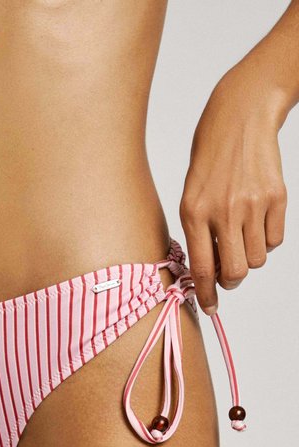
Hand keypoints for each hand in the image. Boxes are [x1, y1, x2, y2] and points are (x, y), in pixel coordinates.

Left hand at [179, 66, 287, 314]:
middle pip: (234, 272)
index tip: (210, 308)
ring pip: (257, 260)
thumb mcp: (190, 196)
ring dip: (250, 257)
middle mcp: (223, 212)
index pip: (202, 269)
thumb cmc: (210, 159)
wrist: (241, 117)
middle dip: (231, 281)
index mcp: (194, 213)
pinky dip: (267, 240)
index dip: (206, 295)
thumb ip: (198, 234)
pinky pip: (275, 241)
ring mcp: (253, 205)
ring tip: (241, 236)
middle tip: (228, 273)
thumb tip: (208, 273)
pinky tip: (257, 220)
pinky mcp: (277, 197)